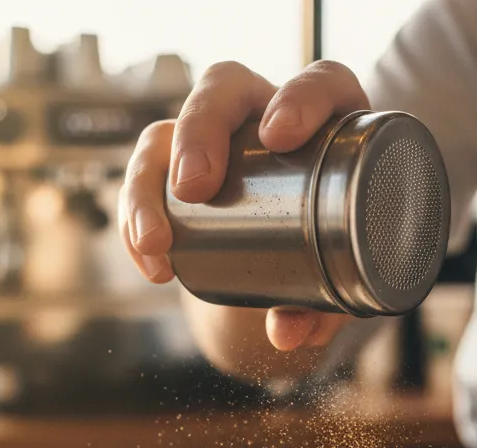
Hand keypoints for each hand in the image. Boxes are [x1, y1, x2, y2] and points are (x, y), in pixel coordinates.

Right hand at [119, 60, 368, 352]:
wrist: (307, 268)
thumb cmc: (340, 260)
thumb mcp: (342, 284)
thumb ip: (324, 307)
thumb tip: (285, 334)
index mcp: (331, 124)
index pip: (321, 84)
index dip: (300, 98)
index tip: (279, 136)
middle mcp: (268, 115)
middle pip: (226, 88)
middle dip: (199, 130)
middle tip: (193, 188)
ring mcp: (218, 139)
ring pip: (169, 128)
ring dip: (149, 181)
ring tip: (154, 242)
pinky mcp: (179, 167)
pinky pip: (143, 174)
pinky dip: (135, 214)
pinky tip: (146, 257)